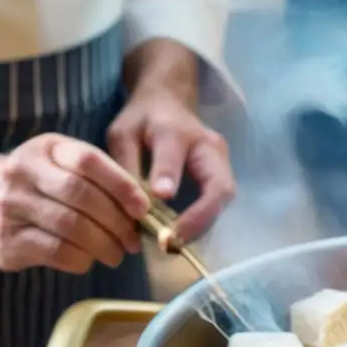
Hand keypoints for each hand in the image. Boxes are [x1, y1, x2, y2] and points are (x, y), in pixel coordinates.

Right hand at [0, 134, 150, 273]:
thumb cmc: (40, 186)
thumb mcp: (64, 166)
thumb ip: (100, 180)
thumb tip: (143, 212)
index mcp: (47, 148)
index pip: (89, 161)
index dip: (122, 186)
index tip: (143, 209)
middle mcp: (24, 171)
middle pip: (83, 196)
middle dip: (116, 222)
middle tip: (132, 241)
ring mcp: (11, 205)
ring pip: (72, 226)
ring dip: (104, 245)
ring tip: (116, 254)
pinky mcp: (7, 240)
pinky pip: (57, 251)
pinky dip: (82, 259)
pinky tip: (88, 259)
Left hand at [107, 85, 234, 241]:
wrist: (168, 102)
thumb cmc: (141, 120)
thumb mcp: (123, 134)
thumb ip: (127, 165)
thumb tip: (135, 209)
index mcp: (174, 129)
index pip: (174, 153)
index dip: (169, 175)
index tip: (160, 197)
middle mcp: (209, 146)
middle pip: (218, 186)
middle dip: (199, 218)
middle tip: (172, 241)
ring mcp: (222, 162)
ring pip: (223, 199)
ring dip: (202, 226)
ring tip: (173, 244)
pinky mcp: (223, 175)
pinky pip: (218, 204)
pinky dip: (202, 223)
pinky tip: (180, 236)